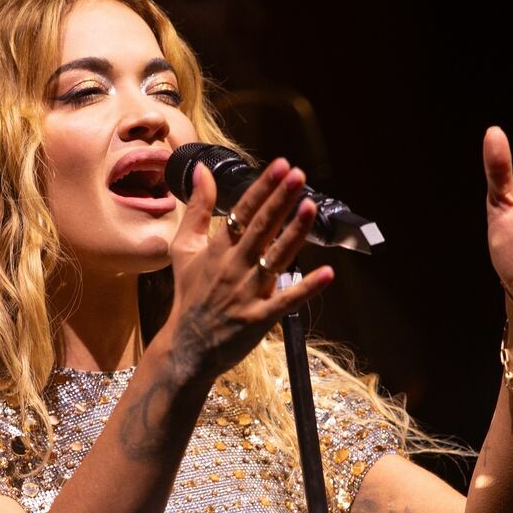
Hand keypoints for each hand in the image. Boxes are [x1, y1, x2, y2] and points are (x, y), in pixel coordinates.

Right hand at [158, 156, 334, 384]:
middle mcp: (233, 266)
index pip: (243, 211)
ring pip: (275, 257)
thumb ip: (196, 209)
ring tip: (310, 207)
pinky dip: (307, 288)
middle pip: (260, 228)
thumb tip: (202, 170)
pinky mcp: (258, 318)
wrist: (186, 346)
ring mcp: (247, 292)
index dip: (263, 188)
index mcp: (218, 249)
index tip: (281, 166)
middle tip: (299, 176)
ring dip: (294, 232)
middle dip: (280, 200)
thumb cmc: (190, 295)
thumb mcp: (184, 249)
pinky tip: (328, 273)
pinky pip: (287, 300)